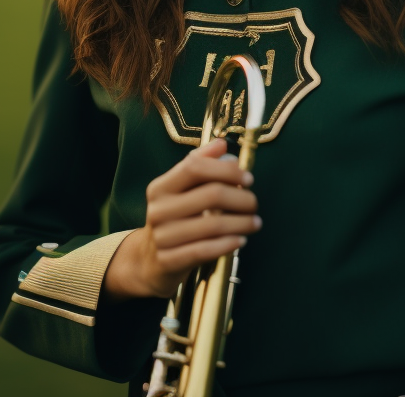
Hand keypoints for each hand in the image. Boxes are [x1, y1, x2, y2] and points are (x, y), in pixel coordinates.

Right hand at [103, 138, 260, 300]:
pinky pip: (205, 250)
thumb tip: (221, 144)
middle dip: (242, 198)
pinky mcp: (169, 260)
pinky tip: (241, 240)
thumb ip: (200, 164)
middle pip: (211, 195)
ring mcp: (162, 237)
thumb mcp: (181, 190)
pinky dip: (228, 244)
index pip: (195, 167)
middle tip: (254, 203)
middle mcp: (158, 210)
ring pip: (213, 225)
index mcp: (161, 187)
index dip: (226, 169)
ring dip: (242, 223)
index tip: (248, 177)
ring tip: (255, 222)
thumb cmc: (175, 218)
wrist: (149, 260)